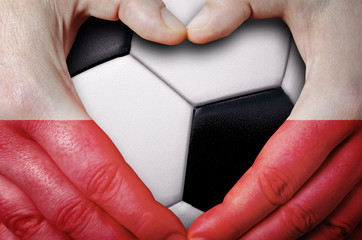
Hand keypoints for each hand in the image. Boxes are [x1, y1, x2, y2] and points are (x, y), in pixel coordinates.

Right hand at [0, 0, 186, 238]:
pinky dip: (28, 239)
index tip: (170, 233)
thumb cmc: (11, 5)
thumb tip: (176, 32)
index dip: (140, 213)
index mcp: (35, 98)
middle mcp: (3, 136)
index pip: (102, 175)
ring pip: (31, 225)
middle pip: (71, 211)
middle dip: (117, 239)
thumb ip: (130, 7)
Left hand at [187, 0, 361, 238]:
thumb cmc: (350, 0)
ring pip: (339, 219)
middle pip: (304, 209)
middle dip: (254, 238)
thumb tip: (195, 31)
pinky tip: (301, 237)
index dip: (236, 213)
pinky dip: (331, 230)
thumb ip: (241, 6)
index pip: (278, 175)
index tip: (201, 234)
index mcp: (341, 99)